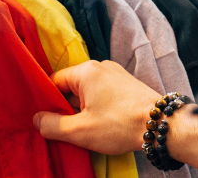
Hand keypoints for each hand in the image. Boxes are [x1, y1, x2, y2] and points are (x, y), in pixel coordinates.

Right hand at [34, 61, 197, 172]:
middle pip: (72, 86)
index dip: (48, 101)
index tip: (48, 119)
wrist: (161, 124)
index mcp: (86, 71)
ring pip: (88, 91)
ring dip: (84, 109)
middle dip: (67, 107)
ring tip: (88, 129)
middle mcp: (101, 66)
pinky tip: (103, 123)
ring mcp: (117, 74)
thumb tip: (37, 119)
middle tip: (68, 128)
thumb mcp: (80, 130)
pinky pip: (104, 93)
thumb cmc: (120, 125)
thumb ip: (52, 125)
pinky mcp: (128, 84)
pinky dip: (99, 107)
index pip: (54, 82)